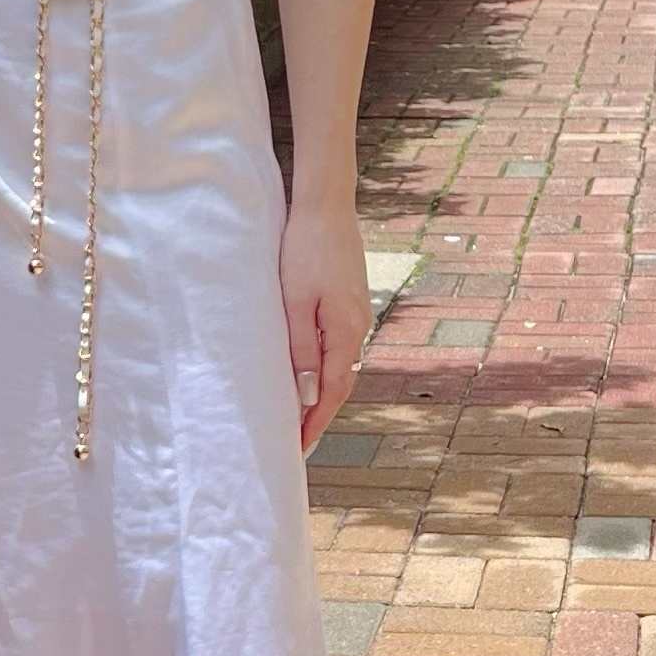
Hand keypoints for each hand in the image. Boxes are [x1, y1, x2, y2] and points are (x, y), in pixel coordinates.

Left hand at [281, 190, 372, 453]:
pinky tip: (309, 374)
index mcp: (347, 330)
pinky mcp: (351, 301)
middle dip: (319, 415)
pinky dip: (325, 368)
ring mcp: (358, 313)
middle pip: (340, 383)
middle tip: (296, 445)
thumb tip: (307, 395)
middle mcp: (359, 326)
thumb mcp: (295, 301)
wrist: (325, 204)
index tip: (297, 451)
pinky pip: (339, 346)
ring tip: (299, 417)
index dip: (315, 424)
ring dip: (322, 393)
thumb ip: (301, 349)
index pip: (333, 392)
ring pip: (340, 365)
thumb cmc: (304, 248)